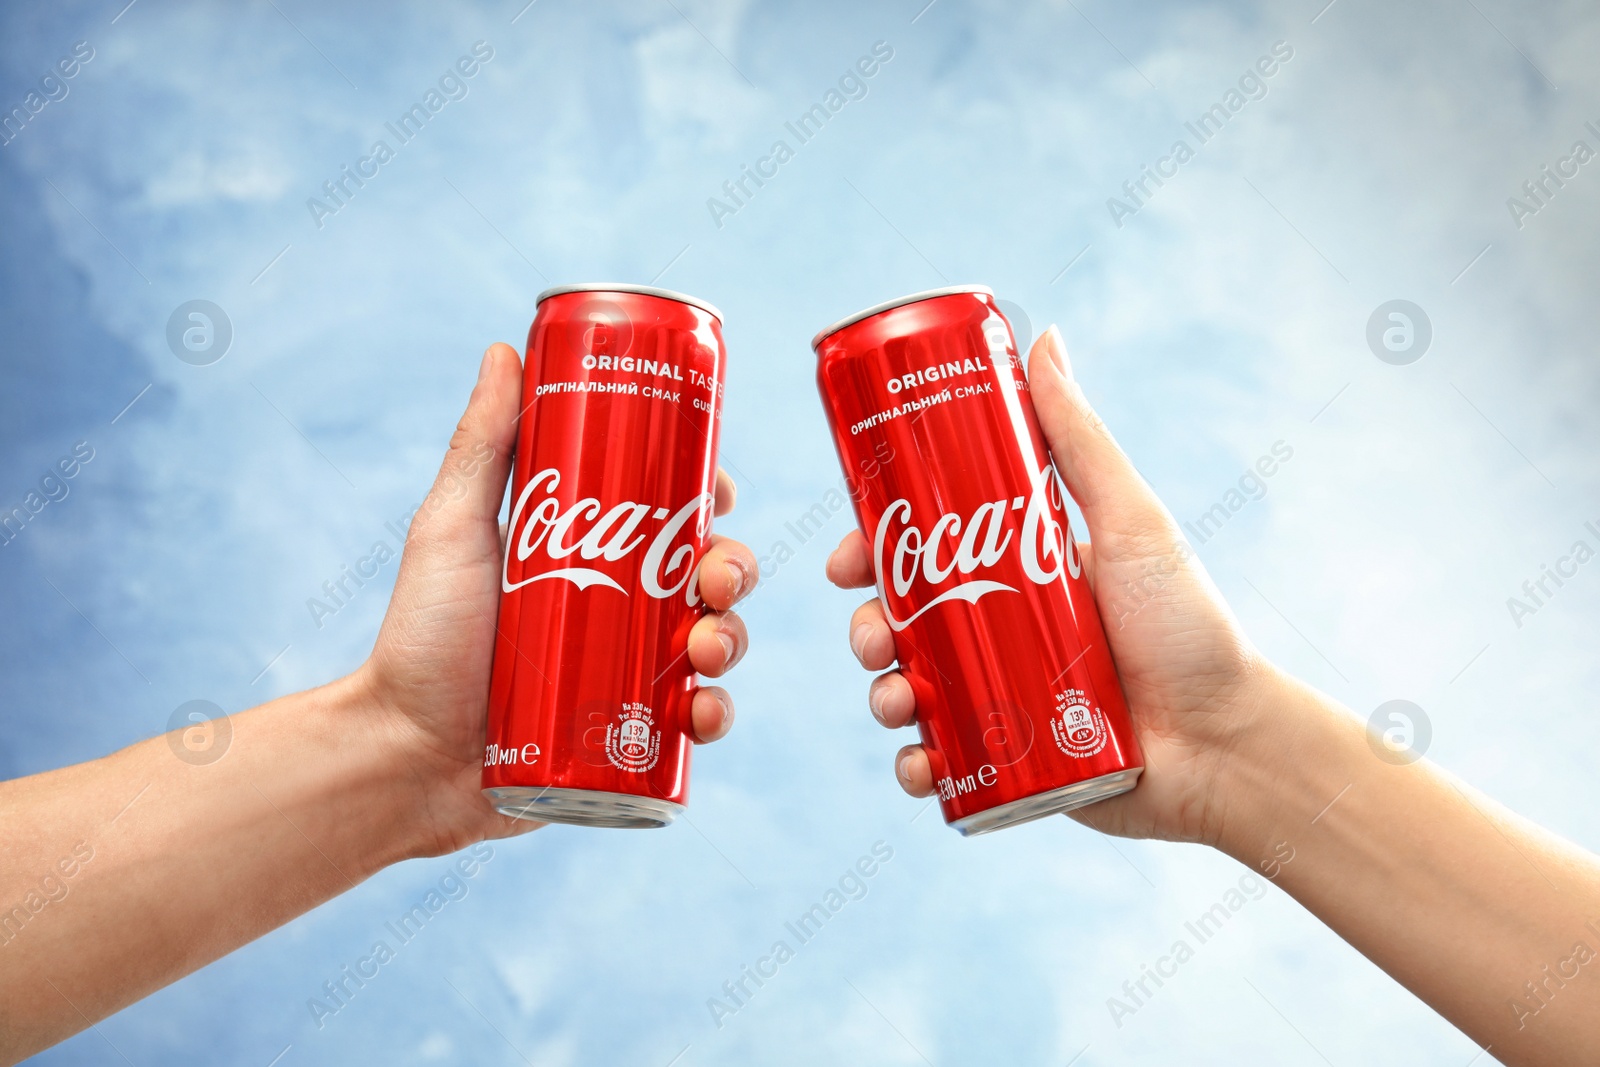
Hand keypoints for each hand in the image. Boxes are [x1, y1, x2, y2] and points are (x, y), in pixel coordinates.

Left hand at [357, 342, 755, 856]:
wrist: (405, 755)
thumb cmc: (422, 638)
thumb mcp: (454, 529)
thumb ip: (483, 445)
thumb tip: (507, 349)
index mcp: (591, 554)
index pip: (668, 513)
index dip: (706, 495)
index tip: (716, 487)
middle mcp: (619, 609)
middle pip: (707, 574)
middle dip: (733, 568)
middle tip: (713, 576)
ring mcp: (630, 674)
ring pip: (715, 641)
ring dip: (732, 635)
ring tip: (703, 646)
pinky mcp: (632, 738)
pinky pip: (696, 722)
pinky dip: (716, 714)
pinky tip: (701, 710)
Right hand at [825, 325, 1273, 845]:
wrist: (1228, 744)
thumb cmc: (1189, 627)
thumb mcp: (1129, 523)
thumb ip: (1081, 440)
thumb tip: (1043, 338)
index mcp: (1018, 571)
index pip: (925, 551)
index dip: (876, 550)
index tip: (851, 553)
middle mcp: (1002, 631)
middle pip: (903, 621)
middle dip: (867, 625)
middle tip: (870, 632)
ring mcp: (1001, 699)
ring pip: (909, 690)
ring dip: (881, 692)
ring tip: (895, 699)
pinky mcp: (1008, 764)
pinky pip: (942, 763)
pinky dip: (915, 764)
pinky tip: (917, 760)